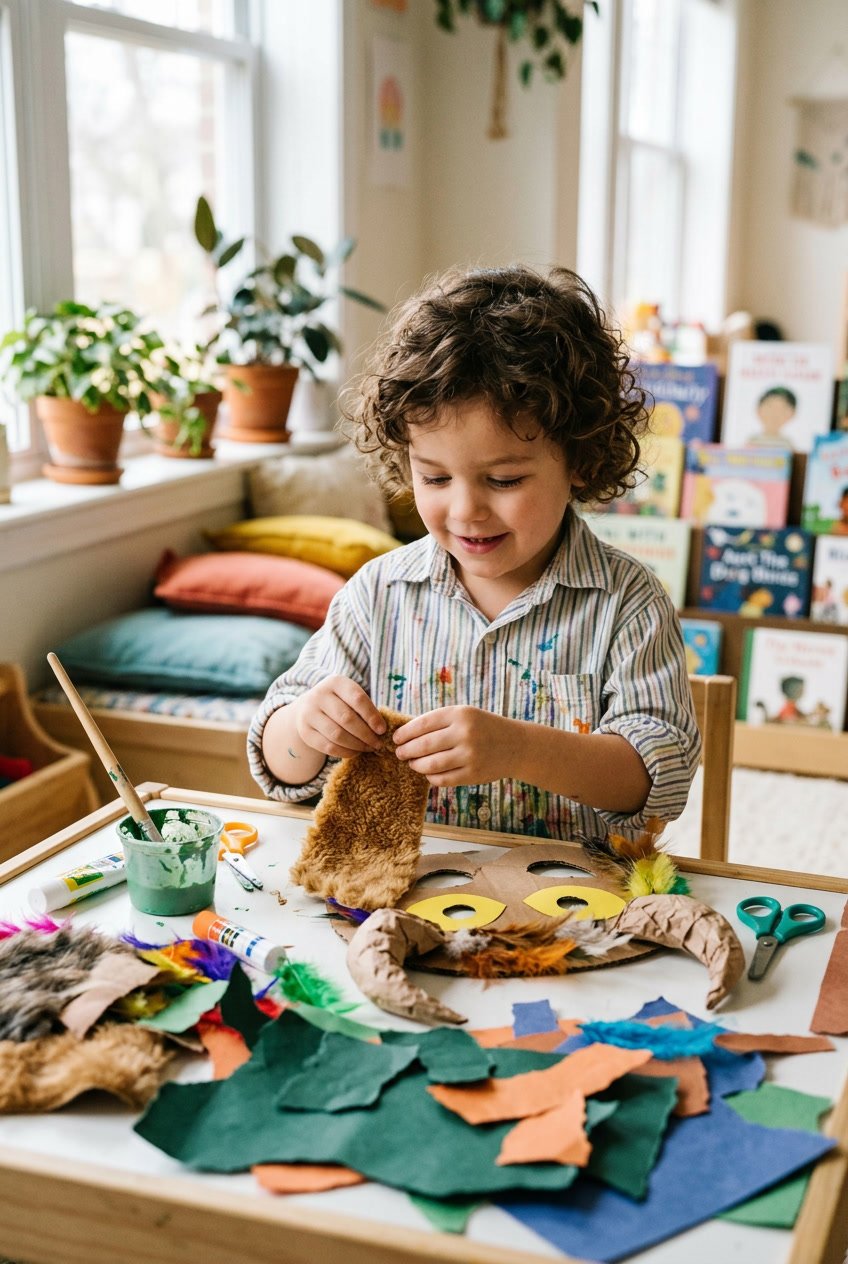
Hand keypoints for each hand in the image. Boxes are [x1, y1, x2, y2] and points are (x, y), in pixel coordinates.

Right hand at [294, 677, 385, 759]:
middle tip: (378, 744)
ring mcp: (309, 713)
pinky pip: (328, 747)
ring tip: (368, 748)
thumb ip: (364, 708)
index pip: (357, 699)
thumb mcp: (349, 696)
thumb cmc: (339, 702)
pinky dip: (345, 752)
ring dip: (357, 745)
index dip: (372, 716)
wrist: (307, 708)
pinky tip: (355, 752)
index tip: (382, 730)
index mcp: (336, 682)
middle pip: (347, 719)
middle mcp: (319, 695)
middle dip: (366, 734)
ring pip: (337, 735)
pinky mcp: (305, 731)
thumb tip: (381, 731)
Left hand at [393, 706, 519, 785]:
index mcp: (460, 714)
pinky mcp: (473, 774)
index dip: (405, 733)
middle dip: (406, 751)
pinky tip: (428, 772)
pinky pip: (443, 779)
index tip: (396, 738)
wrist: (515, 745)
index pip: (423, 724)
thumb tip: (405, 734)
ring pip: (431, 764)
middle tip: (400, 753)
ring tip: (412, 763)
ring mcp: (470, 755)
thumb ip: (439, 722)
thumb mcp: (465, 715)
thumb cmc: (483, 728)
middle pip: (424, 745)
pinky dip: (431, 777)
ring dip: (416, 765)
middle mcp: (465, 733)